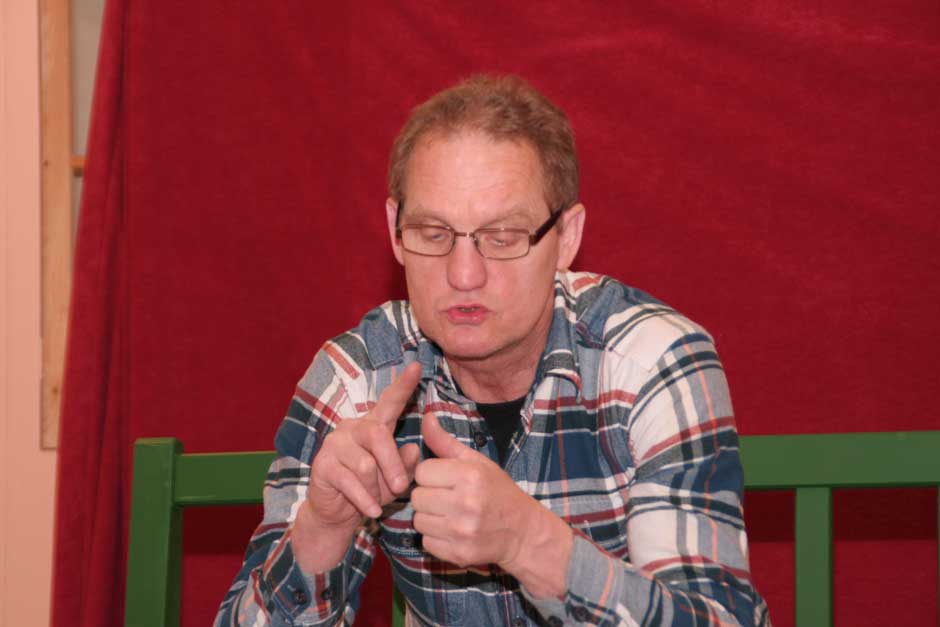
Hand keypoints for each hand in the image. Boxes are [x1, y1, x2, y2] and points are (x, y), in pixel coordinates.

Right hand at [304, 362, 422, 532]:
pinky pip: (350, 482)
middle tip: (401, 488)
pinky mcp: (322, 465)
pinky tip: (371, 511)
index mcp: (373, 425)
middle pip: (378, 435)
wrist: (337, 513)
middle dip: (393, 465)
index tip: (417, 367)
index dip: (403, 385)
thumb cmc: (371, 489)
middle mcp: (352, 428)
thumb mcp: (394, 477)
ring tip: (378, 501)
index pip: (389, 402)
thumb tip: (414, 449)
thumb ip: (406, 463)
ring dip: (376, 488)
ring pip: (365, 464)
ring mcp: (334, 444)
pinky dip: (365, 500)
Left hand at [411, 411, 535, 569]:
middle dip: (428, 496)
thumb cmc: (497, 491)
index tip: (446, 479)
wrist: (522, 531)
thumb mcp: (477, 462)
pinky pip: (426, 542)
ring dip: (430, 517)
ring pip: (418, 521)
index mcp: (470, 476)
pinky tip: (453, 531)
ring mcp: (462, 531)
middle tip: (447, 497)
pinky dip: (435, 537)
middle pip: (417, 497)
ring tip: (450, 514)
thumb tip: (426, 416)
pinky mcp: (458, 554)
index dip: (431, 475)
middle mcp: (466, 503)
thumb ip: (446, 442)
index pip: (422, 472)